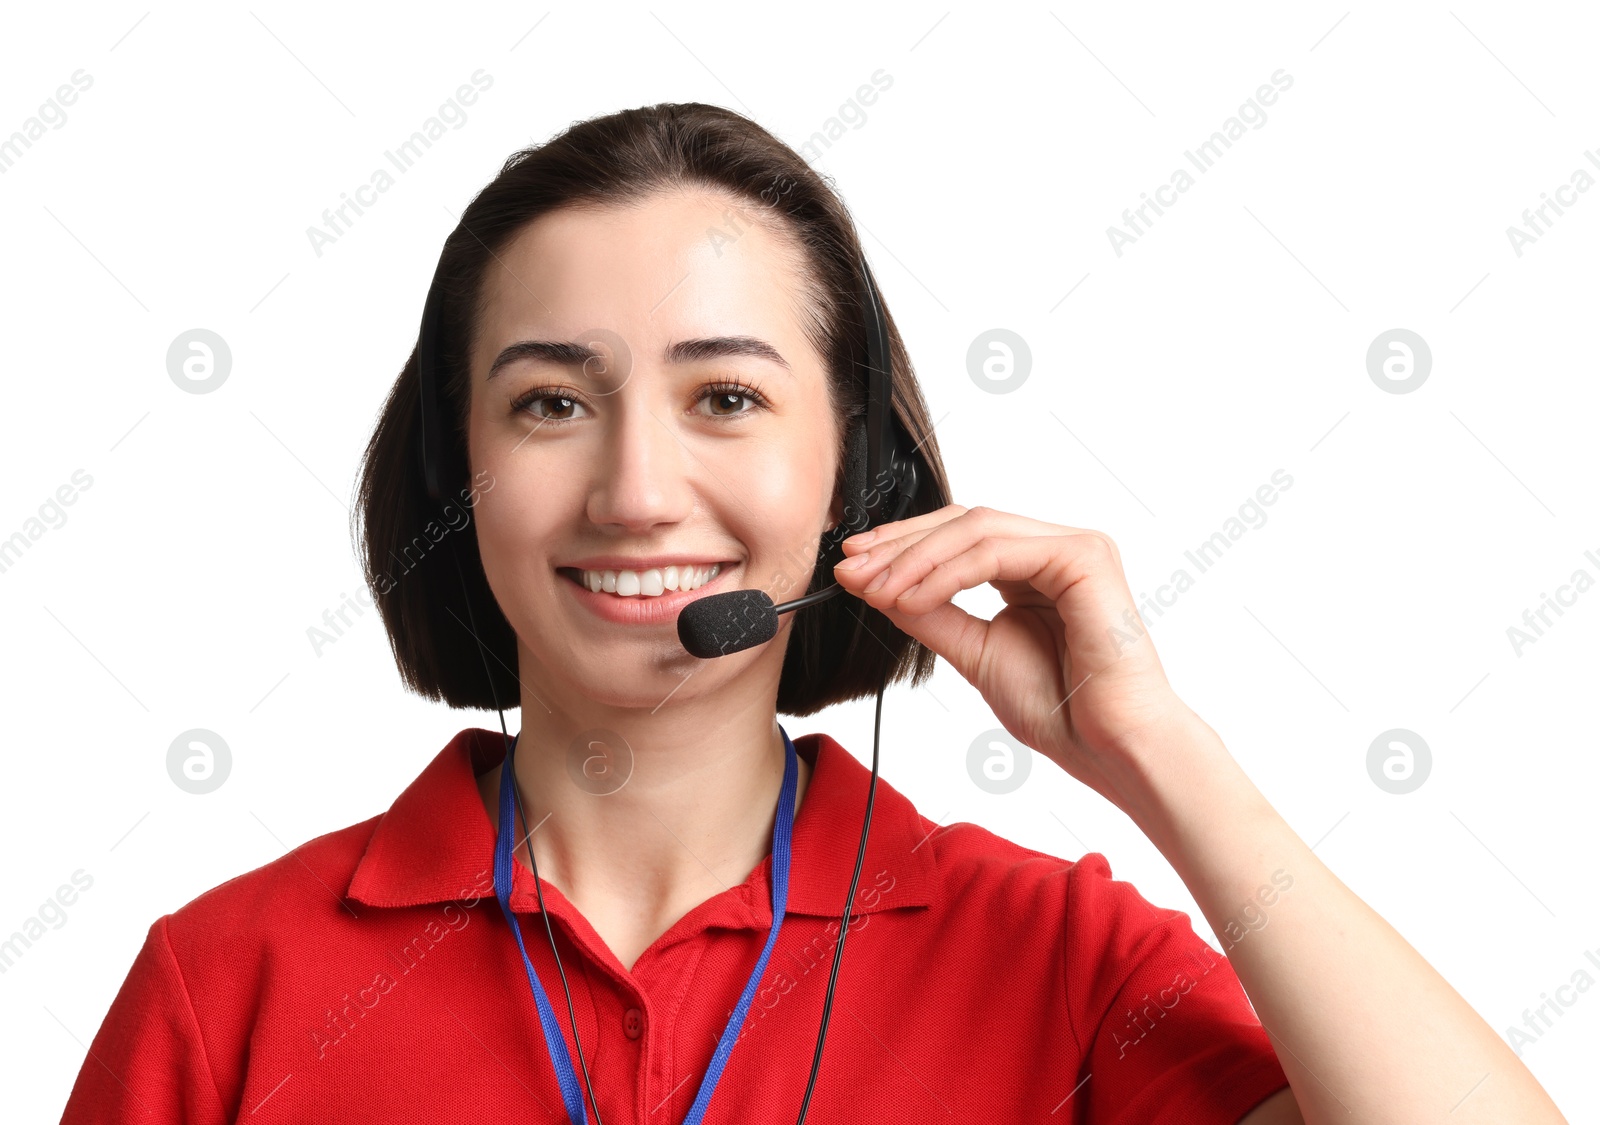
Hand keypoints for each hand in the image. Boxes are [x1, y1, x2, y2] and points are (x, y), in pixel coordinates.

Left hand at [832, 504, 1201, 808]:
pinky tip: (913, 597)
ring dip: (915, 557)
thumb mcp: (975, 653)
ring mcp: (1073, 547)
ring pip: (977, 528)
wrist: (1110, 747)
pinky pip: (999, 551)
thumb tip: (875, 586)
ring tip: (876, 589)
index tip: (851, 566)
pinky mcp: (1084, 557)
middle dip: (898, 544)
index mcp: (1032, 569)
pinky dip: (948, 571)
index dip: (900, 546)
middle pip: (962, 522)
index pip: (957, 537)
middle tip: (850, 566)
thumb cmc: (1062, 710)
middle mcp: (1054, 550)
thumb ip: (930, 614)